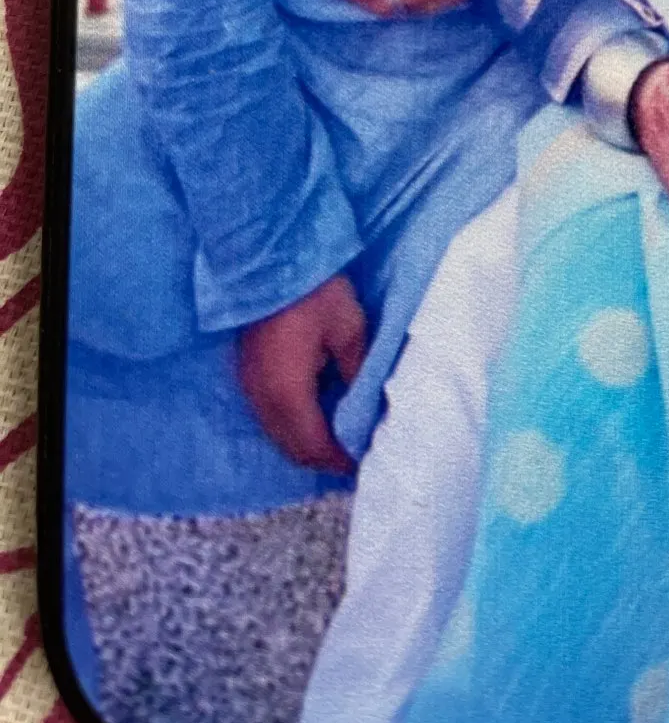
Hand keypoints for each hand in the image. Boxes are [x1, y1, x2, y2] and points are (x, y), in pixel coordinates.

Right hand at [238, 275, 366, 474]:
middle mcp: (263, 398)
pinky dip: (293, 426)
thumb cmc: (315, 291)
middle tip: (354, 456)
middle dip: (323, 459)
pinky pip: (269, 417)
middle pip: (292, 448)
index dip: (339, 460)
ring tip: (339, 439)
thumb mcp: (349, 329)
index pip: (314, 446)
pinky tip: (316, 414)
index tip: (364, 462)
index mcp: (289, 392)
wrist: (269, 260)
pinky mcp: (247, 374)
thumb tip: (368, 406)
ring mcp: (250, 387)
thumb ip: (357, 372)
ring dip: (306, 443)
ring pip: (278, 435)